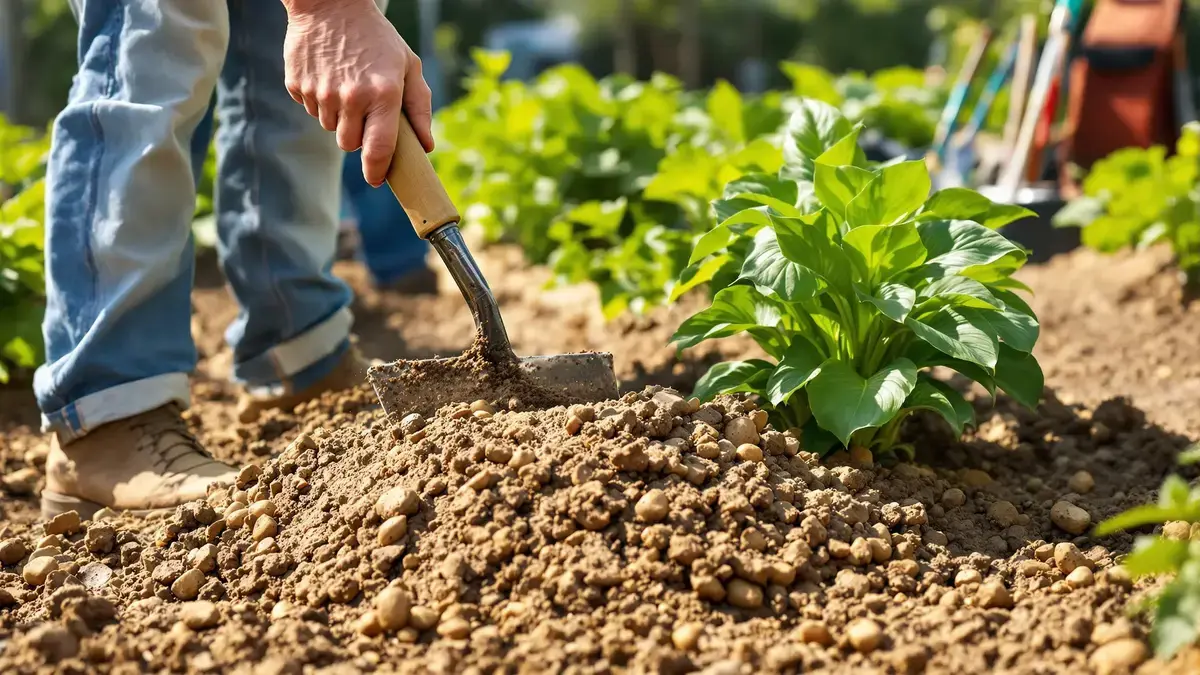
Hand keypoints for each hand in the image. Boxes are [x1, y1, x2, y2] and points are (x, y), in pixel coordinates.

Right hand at [282, 0, 433, 186]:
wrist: (330, 4)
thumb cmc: (377, 38)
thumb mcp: (409, 65)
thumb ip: (419, 107)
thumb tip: (426, 146)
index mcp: (383, 94)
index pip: (379, 150)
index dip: (377, 171)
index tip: (377, 179)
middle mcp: (351, 97)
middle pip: (350, 144)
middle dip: (358, 136)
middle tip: (365, 110)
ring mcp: (321, 92)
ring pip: (330, 128)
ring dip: (339, 117)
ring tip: (347, 86)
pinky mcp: (297, 85)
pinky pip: (310, 110)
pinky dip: (320, 101)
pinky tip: (328, 76)